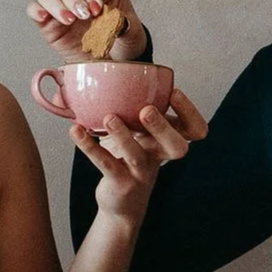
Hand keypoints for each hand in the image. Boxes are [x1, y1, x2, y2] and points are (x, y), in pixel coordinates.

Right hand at [28, 0, 149, 61]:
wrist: (110, 62)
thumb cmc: (120, 40)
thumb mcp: (131, 34)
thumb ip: (125, 25)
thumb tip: (117, 21)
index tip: (97, 10)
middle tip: (83, 15)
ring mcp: (60, 4)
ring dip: (55, 4)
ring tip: (70, 21)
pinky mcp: (48, 21)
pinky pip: (34, 9)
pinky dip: (37, 11)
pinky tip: (45, 18)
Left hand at [71, 89, 206, 228]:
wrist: (122, 203)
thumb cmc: (129, 158)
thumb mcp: (138, 133)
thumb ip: (129, 105)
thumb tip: (93, 69)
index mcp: (167, 140)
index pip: (194, 129)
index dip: (189, 112)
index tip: (173, 92)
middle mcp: (159, 156)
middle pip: (177, 146)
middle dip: (163, 127)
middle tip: (146, 110)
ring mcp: (140, 172)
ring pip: (137, 155)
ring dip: (123, 136)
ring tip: (109, 117)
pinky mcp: (120, 183)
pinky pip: (107, 163)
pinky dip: (90, 147)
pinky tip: (76, 131)